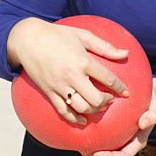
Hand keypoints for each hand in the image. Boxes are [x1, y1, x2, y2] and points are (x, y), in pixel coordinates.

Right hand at [6, 17, 130, 124]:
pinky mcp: (49, 92)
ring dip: (94, 111)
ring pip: (81, 107)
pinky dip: (75, 119)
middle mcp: (72, 76)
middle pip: (96, 99)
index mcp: (83, 60)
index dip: (120, 88)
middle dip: (107, 102)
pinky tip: (83, 120)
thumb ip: (105, 46)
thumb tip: (126, 53)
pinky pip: (63, 111)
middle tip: (111, 100)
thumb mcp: (83, 35)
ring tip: (100, 107)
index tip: (127, 93)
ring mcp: (60, 86)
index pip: (107, 78)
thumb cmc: (58, 34)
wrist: (28, 39)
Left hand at [83, 77, 155, 155]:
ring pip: (102, 152)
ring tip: (79, 141)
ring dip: (90, 150)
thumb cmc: (151, 102)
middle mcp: (127, 144)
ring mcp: (119, 140)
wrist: (148, 96)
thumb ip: (152, 115)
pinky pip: (100, 140)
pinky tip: (81, 128)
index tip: (97, 153)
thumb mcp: (154, 107)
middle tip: (83, 149)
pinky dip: (90, 138)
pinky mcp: (112, 133)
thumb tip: (143, 123)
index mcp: (137, 143)